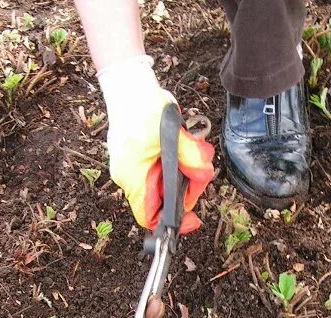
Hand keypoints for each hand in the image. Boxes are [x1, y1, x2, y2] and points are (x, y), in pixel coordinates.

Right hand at [99, 56, 213, 233]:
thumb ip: (190, 156)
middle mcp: (131, 177)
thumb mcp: (171, 131)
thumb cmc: (141, 105)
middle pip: (163, 200)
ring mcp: (135, 168)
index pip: (149, 215)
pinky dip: (176, 163)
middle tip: (201, 171)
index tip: (192, 218)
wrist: (127, 83)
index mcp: (133, 176)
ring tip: (195, 151)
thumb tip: (203, 174)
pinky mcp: (141, 158)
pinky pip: (162, 170)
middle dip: (187, 188)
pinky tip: (184, 145)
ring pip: (165, 185)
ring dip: (185, 172)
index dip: (170, 222)